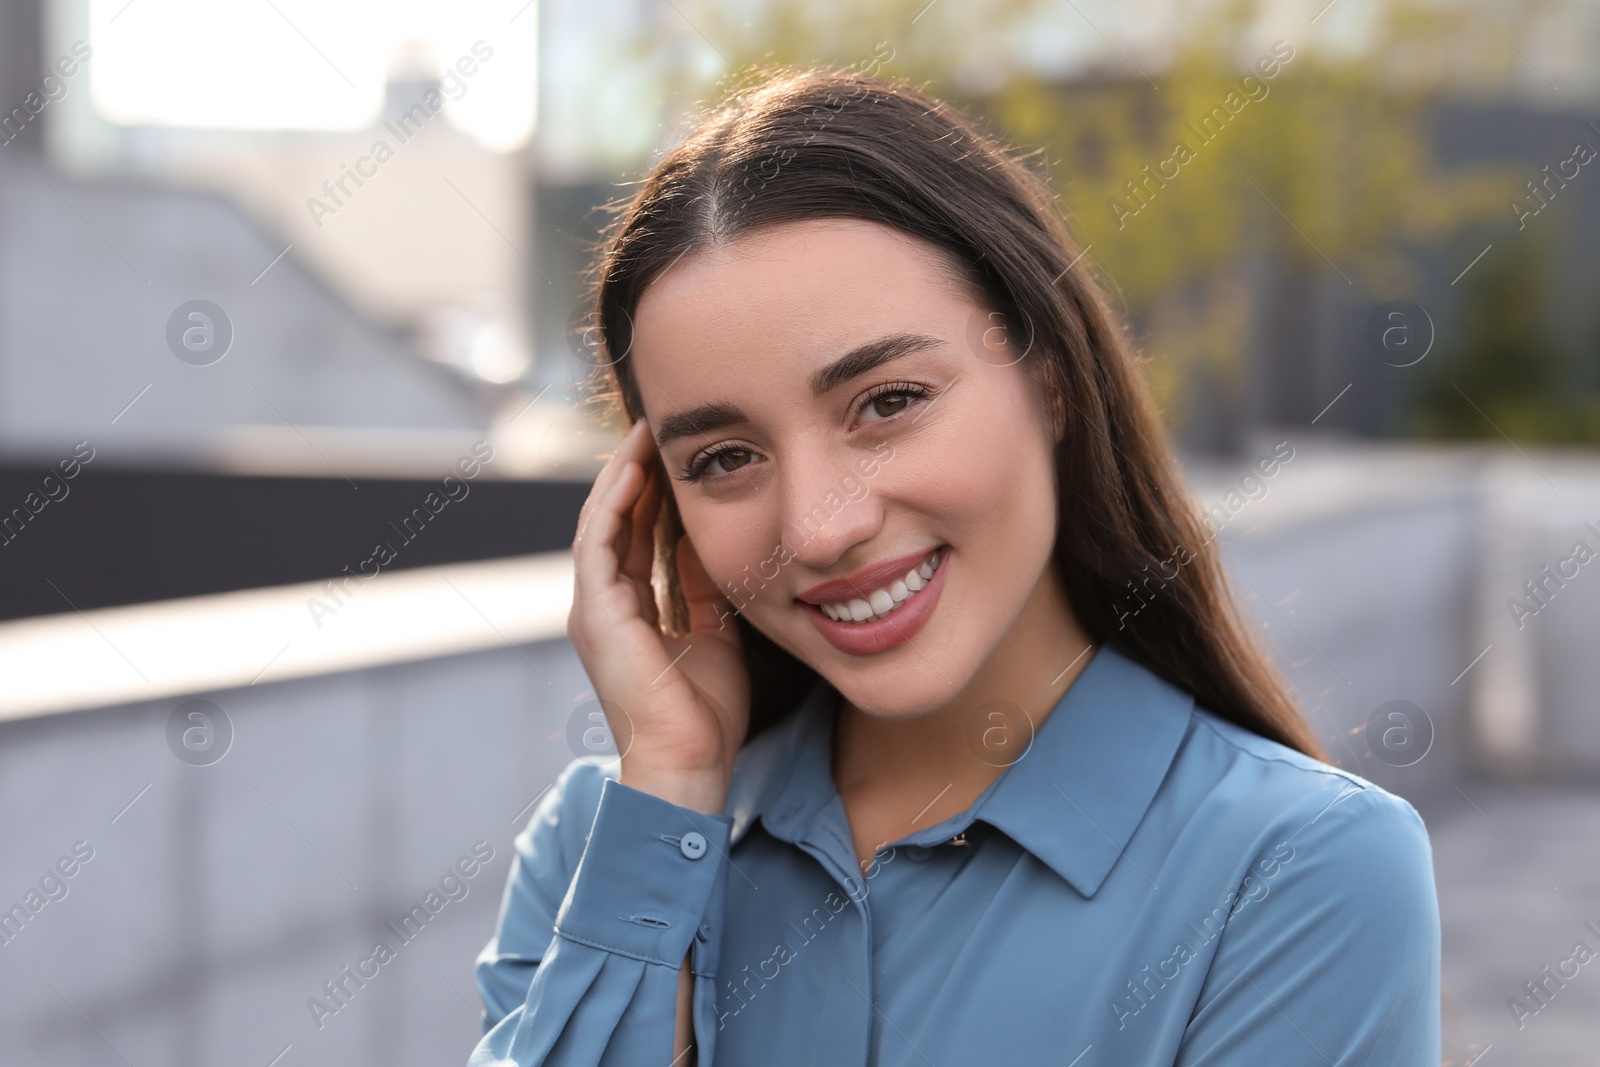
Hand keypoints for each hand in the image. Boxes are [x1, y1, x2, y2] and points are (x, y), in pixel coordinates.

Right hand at [567, 418, 749, 813]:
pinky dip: (614, 501)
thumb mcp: (714, 632)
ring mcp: (594, 608)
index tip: (680, 457)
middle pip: (617, 522)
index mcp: (630, 613)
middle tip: (660, 429)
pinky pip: (599, 540)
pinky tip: (633, 468)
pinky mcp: (595, 611)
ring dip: (621, 476)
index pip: (638, 538)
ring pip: (602, 522)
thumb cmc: (705, 712)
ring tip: (644, 433)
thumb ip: (703, 589)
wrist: (688, 760)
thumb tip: (706, 542)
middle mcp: (605, 605)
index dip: (656, 495)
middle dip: (636, 475)